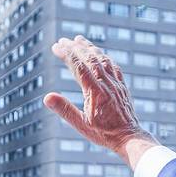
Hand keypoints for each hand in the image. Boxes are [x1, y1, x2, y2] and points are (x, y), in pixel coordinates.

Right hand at [44, 36, 158, 166]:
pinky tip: (99, 54)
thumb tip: (46, 97)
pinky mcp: (122, 85)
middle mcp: (107, 84)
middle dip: (75, 47)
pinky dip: (103, 56)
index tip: (56, 46)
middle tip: (62, 40)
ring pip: (102, 59)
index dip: (67, 54)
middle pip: (90, 58)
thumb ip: (64, 110)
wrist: (129, 137)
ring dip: (89, 48)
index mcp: (96, 92)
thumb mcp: (81, 125)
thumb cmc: (104, 134)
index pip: (79, 66)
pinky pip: (113, 66)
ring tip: (79, 40)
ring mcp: (116, 83)